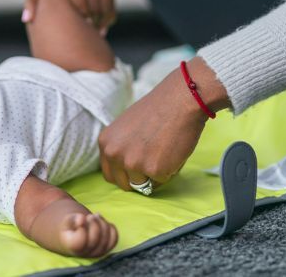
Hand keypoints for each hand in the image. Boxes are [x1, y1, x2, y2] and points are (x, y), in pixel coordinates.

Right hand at [58, 212, 118, 257]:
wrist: (75, 234)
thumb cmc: (71, 227)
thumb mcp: (68, 220)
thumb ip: (73, 219)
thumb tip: (81, 218)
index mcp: (73, 247)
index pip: (80, 241)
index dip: (83, 227)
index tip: (81, 218)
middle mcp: (86, 253)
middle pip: (95, 239)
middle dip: (94, 223)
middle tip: (90, 216)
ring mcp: (97, 252)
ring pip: (106, 238)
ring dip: (102, 223)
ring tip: (95, 217)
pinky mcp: (107, 249)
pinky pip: (114, 238)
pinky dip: (110, 227)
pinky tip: (102, 222)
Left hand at [99, 60, 227, 189]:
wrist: (179, 99)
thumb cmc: (157, 110)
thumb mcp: (126, 127)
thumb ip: (121, 147)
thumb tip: (126, 169)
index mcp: (106, 142)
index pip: (109, 174)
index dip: (125, 174)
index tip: (137, 168)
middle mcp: (114, 154)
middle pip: (124, 184)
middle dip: (138, 180)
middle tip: (153, 162)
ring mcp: (133, 163)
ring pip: (143, 185)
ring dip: (154, 175)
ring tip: (164, 151)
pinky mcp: (154, 170)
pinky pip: (162, 181)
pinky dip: (170, 170)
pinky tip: (173, 150)